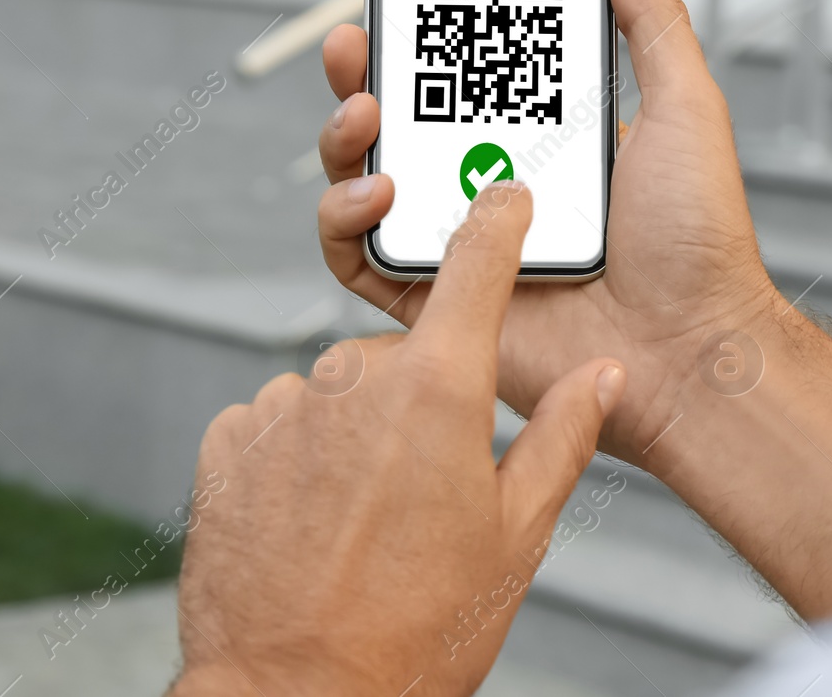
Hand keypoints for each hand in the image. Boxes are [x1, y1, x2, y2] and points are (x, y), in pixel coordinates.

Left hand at [170, 184, 626, 695]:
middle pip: (405, 357)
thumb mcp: (516, 537)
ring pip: (338, 391)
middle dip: (420, 406)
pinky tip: (313, 519)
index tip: (505, 199)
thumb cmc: (413, 632)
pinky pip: (278, 421)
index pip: (477, 268)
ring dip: (355, 435)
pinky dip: (298, 455)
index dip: (496, 225)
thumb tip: (602, 379)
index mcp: (439, 391)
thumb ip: (562, 440)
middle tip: (426, 492)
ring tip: (363, 521)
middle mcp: (354, 379)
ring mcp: (283, 407)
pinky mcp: (229, 441)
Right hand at [317, 0, 776, 464]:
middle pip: (402, 120)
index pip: (466, 74)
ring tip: (363, 110)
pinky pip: (360, 260)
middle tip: (356, 42)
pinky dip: (344, 221)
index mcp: (544, 138)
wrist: (689, 351)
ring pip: (368, 180)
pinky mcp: (436, 302)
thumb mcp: (683, 107)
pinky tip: (375, 191)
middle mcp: (492, 184)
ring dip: (345, 138)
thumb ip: (650, 20)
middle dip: (365, 74)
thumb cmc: (697, 242)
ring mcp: (459, 243)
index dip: (426, 34)